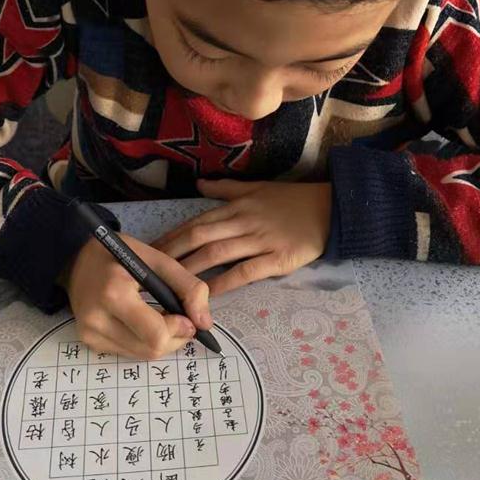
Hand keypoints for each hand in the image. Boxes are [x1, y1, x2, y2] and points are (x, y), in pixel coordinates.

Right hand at [63, 233, 212, 358]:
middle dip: (175, 338)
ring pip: (142, 355)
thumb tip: (205, 323)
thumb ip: (187, 287)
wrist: (75, 259)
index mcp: (114, 294)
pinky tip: (142, 321)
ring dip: (161, 341)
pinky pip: (129, 352)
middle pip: (151, 349)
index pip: (156, 334)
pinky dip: (144, 341)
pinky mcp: (89, 342)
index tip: (188, 317)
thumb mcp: (156, 259)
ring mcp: (90, 334)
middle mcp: (97, 319)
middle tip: (180, 319)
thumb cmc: (118, 254)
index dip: (180, 330)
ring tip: (161, 317)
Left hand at [155, 179, 330, 295]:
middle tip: (148, 269)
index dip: (172, 236)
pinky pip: (245, 271)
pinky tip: (208, 294)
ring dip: (191, 268)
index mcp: (237, 205)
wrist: (330, 209)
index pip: (196, 221)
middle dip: (172, 252)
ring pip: (218, 253)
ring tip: (169, 283)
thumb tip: (198, 184)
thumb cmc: (292, 200)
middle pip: (200, 236)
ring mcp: (260, 240)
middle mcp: (243, 221)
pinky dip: (225, 283)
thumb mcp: (257, 188)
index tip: (150, 249)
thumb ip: (226, 188)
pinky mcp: (277, 259)